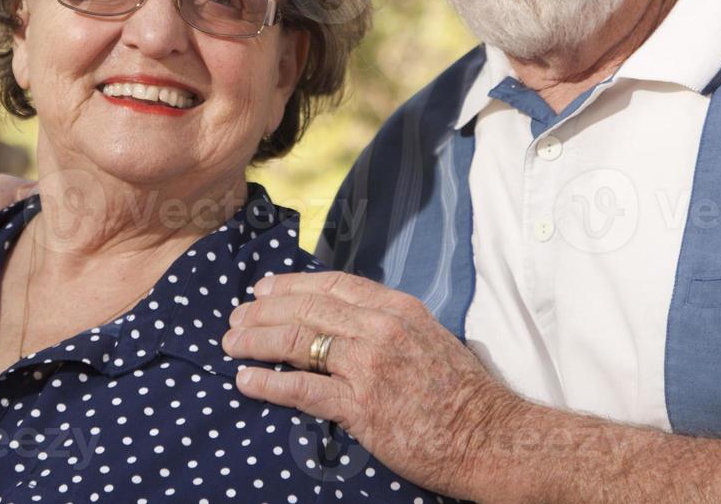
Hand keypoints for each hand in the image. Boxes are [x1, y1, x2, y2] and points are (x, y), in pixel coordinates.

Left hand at [221, 271, 521, 498]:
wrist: (489, 436)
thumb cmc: (462, 392)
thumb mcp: (427, 336)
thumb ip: (387, 322)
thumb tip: (344, 320)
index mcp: (397, 308)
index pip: (331, 285)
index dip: (290, 285)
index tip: (264, 289)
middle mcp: (379, 329)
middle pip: (305, 309)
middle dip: (263, 311)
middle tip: (236, 318)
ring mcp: (368, 366)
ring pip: (296, 342)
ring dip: (256, 341)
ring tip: (231, 344)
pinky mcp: (361, 406)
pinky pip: (302, 390)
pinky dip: (268, 384)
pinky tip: (246, 382)